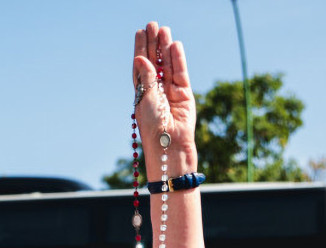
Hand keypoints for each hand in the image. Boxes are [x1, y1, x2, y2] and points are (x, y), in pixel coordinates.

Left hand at [133, 23, 196, 174]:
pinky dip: (178, 60)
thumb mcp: (146, 99)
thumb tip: (140, 57)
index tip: (140, 32)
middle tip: (152, 24)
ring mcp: (171, 91)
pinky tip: (175, 45)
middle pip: (155, 61)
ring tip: (164, 29)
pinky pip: (181, 73)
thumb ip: (145, 78)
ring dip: (165, 48)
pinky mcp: (185, 94)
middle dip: (154, 43)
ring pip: (168, 65)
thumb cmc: (152, 127)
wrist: (169, 146)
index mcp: (142, 92)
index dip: (141, 48)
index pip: (141, 65)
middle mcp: (156, 89)